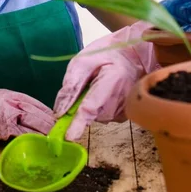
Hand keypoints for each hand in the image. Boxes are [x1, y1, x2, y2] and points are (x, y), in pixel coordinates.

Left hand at [54, 20, 157, 140]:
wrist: (134, 54)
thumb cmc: (105, 55)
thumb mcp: (82, 62)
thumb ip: (70, 86)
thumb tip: (59, 111)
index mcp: (112, 80)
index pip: (91, 107)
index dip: (78, 123)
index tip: (68, 137)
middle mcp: (123, 98)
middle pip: (92, 115)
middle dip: (81, 105)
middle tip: (87, 84)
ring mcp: (128, 108)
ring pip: (98, 117)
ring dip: (91, 105)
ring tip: (99, 85)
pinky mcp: (127, 114)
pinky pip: (104, 117)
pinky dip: (99, 107)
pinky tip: (106, 92)